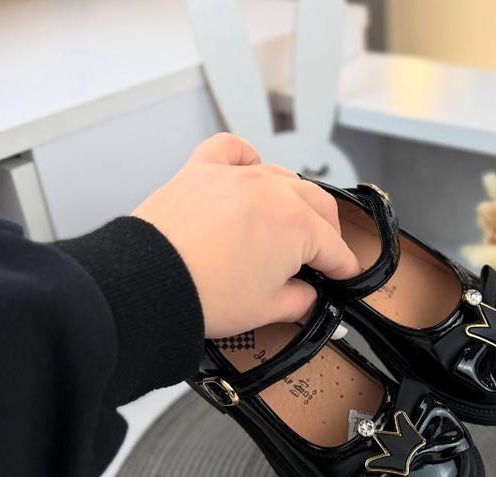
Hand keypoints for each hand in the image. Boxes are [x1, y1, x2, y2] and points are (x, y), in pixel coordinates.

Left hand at [132, 133, 359, 337]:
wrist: (150, 283)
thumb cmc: (206, 294)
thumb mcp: (267, 309)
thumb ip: (300, 301)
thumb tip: (308, 298)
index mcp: (297, 226)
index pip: (335, 248)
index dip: (344, 268)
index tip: (345, 276)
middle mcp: (273, 192)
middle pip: (318, 205)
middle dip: (327, 232)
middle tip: (322, 255)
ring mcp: (237, 176)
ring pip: (283, 177)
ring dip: (294, 199)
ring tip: (288, 222)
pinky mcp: (202, 170)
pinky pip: (232, 149)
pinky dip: (246, 156)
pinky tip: (250, 169)